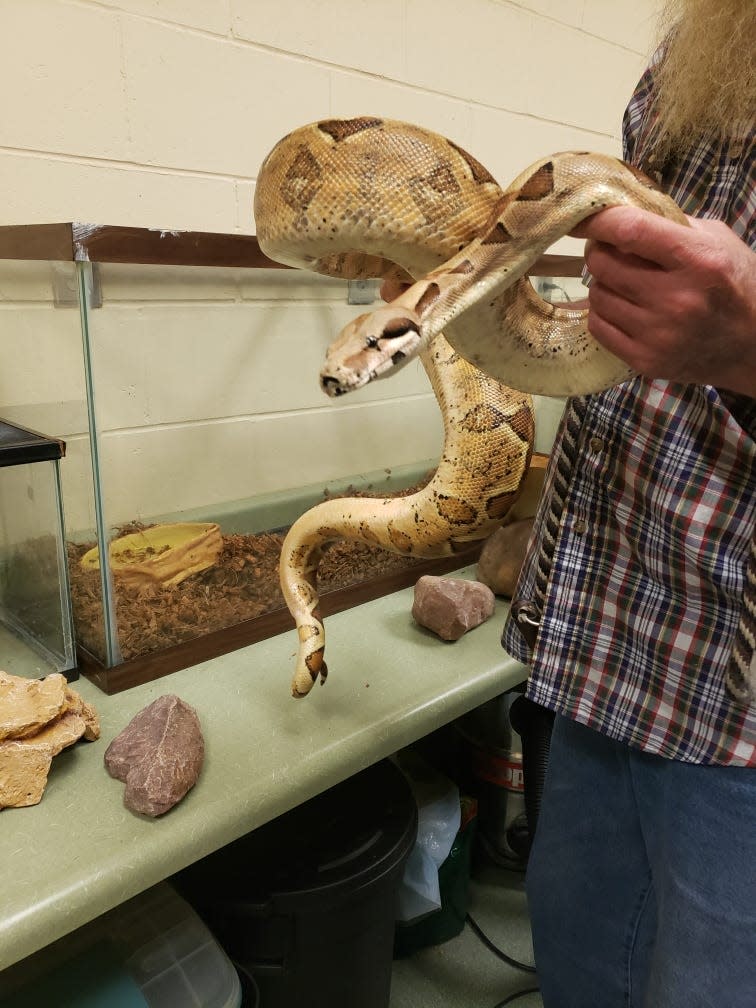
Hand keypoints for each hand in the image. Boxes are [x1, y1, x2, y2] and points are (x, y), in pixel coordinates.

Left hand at [573, 206, 755, 395]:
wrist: (752, 347)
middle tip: (610, 252)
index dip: (599, 222)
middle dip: (600, 252)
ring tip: (624, 283)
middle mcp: (676, 299)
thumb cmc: (736, 285)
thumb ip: (672, 225)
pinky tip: (622, 307)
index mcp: (698, 260)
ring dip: (603, 284)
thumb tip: (621, 210)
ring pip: (597, 295)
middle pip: (603, 264)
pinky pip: (598, 326)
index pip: (631, 231)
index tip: (583, 219)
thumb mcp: (717, 242)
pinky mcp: (645, 360)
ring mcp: (659, 334)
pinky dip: (603, 312)